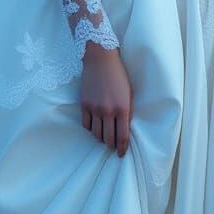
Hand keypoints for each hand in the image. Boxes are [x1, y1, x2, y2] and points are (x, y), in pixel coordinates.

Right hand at [79, 42, 133, 156]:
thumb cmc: (119, 75)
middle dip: (111, 146)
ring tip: (104, 137)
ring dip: (100, 138)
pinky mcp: (84, 104)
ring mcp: (94, 108)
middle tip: (112, 146)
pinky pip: (86, 125)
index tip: (121, 154)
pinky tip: (94, 126)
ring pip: (96, 134)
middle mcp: (108, 111)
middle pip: (108, 139)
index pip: (122, 137)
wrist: (101, 60)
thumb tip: (125, 130)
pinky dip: (90, 129)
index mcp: (122, 108)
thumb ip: (128, 112)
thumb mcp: (129, 93)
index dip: (122, 149)